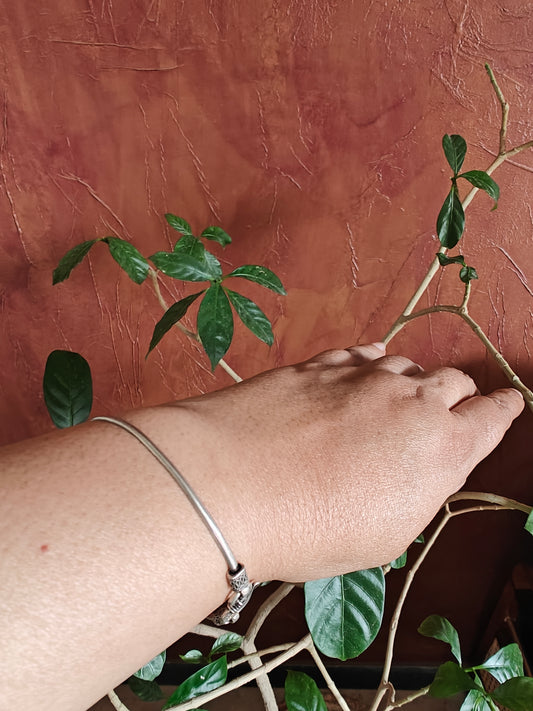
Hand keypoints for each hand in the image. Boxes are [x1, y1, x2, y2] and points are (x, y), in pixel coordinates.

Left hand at [168, 343, 523, 581]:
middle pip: (453, 381)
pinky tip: (365, 369)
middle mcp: (411, 400)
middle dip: (456, 395)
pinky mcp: (321, 363)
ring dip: (410, 381)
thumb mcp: (387, 534)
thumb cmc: (311, 527)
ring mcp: (364, 375)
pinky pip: (362, 353)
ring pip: (406, 365)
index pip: (491, 415)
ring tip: (398, 398)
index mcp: (442, 447)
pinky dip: (372, 363)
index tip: (505, 404)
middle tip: (446, 410)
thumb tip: (424, 465)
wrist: (232, 484)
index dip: (501, 409)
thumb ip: (420, 489)